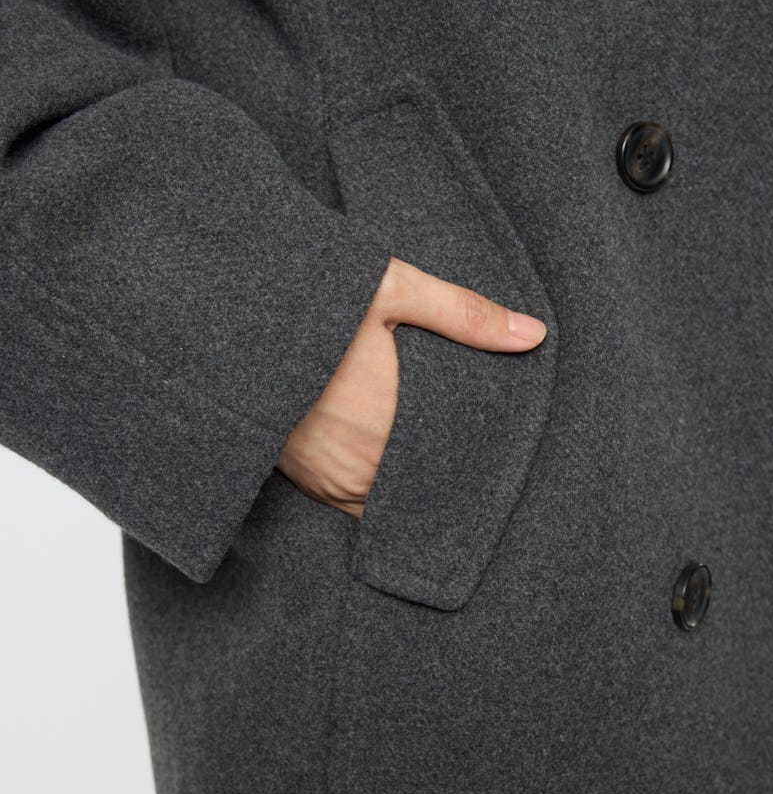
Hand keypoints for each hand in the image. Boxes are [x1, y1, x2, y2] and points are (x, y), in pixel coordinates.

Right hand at [275, 255, 547, 517]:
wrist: (218, 314)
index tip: (492, 454)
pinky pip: (347, 505)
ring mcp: (322, 479)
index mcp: (385, 425)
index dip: (475, 467)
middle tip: (467, 453)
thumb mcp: (388, 288)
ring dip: (405, 485)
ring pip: (384, 503)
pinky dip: (370, 492)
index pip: (450, 469)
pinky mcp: (296, 478)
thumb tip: (534, 335)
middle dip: (443, 475)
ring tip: (426, 455)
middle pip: (417, 490)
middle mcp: (354, 466)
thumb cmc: (305, 299)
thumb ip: (462, 313)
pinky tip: (384, 462)